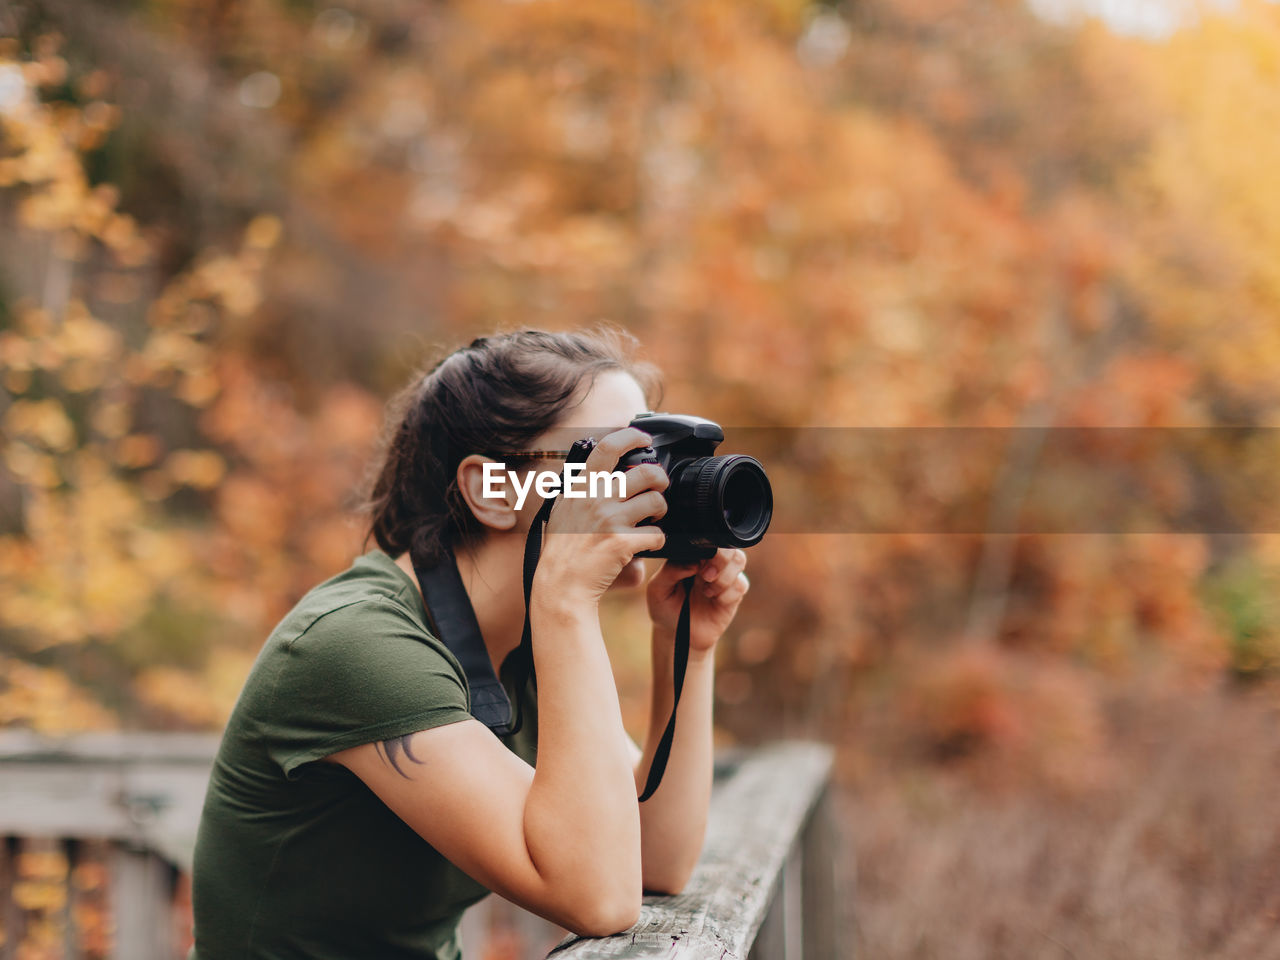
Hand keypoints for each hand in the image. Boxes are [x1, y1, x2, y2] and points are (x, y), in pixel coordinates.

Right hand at [533, 428, 668, 608]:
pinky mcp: (622, 542)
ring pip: (656, 502)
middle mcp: (596, 499)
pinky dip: (657, 539)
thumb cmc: (562, 548)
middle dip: (660, 479)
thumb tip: (589, 466)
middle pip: (646, 473)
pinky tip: (647, 543)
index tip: (644, 439)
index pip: (608, 448)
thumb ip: (578, 488)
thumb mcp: (562, 509)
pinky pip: (657, 534)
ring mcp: (610, 520)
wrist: (562, 583)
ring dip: (662, 510)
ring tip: (653, 518)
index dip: (631, 437)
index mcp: (582, 487)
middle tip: (658, 488)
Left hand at [646, 548, 748, 655]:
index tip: (697, 564)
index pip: (708, 539)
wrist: (677, 636)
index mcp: (693, 555)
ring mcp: (724, 577)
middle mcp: (711, 562)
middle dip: (721, 559)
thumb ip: (670, 570)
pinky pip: (741, 585)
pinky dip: (728, 593)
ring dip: (724, 576)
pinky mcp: (733, 595)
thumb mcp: (657, 589)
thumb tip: (693, 561)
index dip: (708, 546)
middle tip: (706, 575)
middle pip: (729, 545)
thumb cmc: (665, 608)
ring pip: (739, 560)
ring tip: (707, 591)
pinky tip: (715, 600)